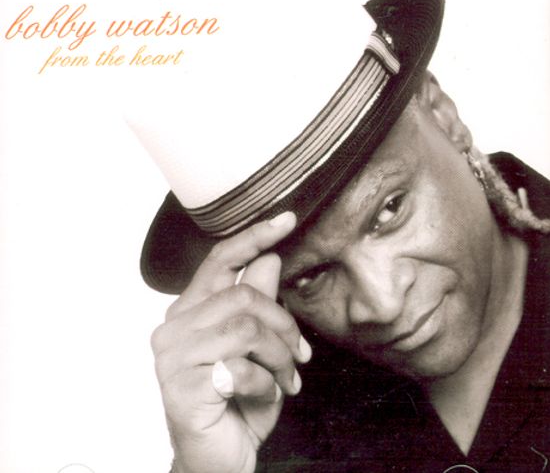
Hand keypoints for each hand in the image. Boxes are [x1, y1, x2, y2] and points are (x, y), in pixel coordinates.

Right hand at [151, 212, 311, 472]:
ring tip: (287, 377)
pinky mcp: (180, 385)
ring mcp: (173, 355)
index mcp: (190, 310)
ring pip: (247, 327)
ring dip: (280, 356)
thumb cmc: (238, 401)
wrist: (218, 459)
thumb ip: (259, 302)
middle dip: (284, 325)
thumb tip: (270, 258)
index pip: (219, 260)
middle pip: (244, 295)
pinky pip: (241, 367)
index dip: (253, 237)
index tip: (286, 219)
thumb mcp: (258, 347)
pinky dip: (267, 383)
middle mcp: (174, 326)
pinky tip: (266, 395)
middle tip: (300, 354)